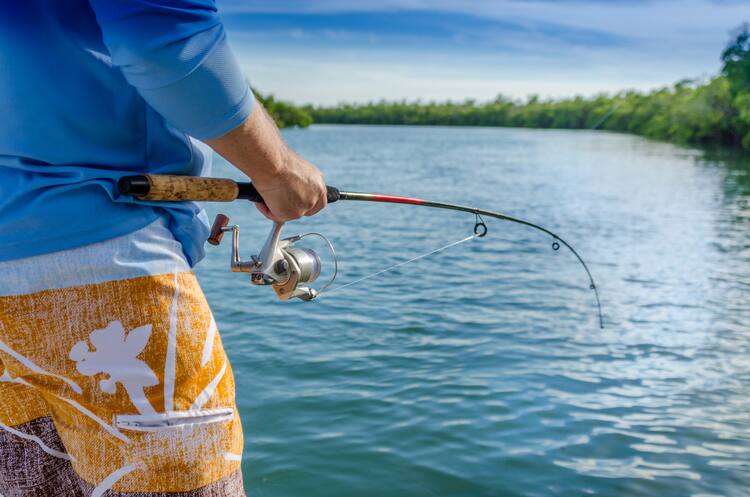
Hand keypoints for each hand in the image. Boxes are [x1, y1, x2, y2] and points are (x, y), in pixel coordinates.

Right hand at [204, 95, 326, 221]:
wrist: (272, 161)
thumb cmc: (277, 158)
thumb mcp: (293, 168)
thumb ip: (295, 179)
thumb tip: (286, 182)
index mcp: (318, 182)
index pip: (319, 201)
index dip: (308, 204)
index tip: (297, 203)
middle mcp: (315, 195)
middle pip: (306, 210)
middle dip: (291, 208)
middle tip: (276, 200)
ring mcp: (304, 206)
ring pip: (288, 213)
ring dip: (276, 205)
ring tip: (266, 192)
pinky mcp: (291, 213)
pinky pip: (275, 216)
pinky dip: (266, 208)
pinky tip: (262, 197)